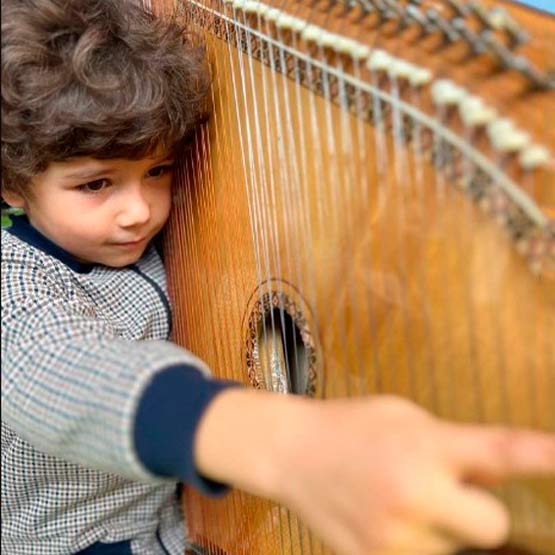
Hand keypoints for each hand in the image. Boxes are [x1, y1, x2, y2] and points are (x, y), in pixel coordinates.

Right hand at [195, 391, 554, 554]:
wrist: (291, 452)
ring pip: (455, 548)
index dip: (544, 456)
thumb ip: (455, 444)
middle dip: (479, 509)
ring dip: (440, 526)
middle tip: (448, 488)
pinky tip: (384, 515)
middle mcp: (412, 495)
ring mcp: (392, 539)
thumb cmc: (351, 425)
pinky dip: (415, 540)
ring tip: (400, 498)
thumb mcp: (404, 416)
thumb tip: (499, 476)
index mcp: (423, 446)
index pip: (500, 453)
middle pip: (493, 526)